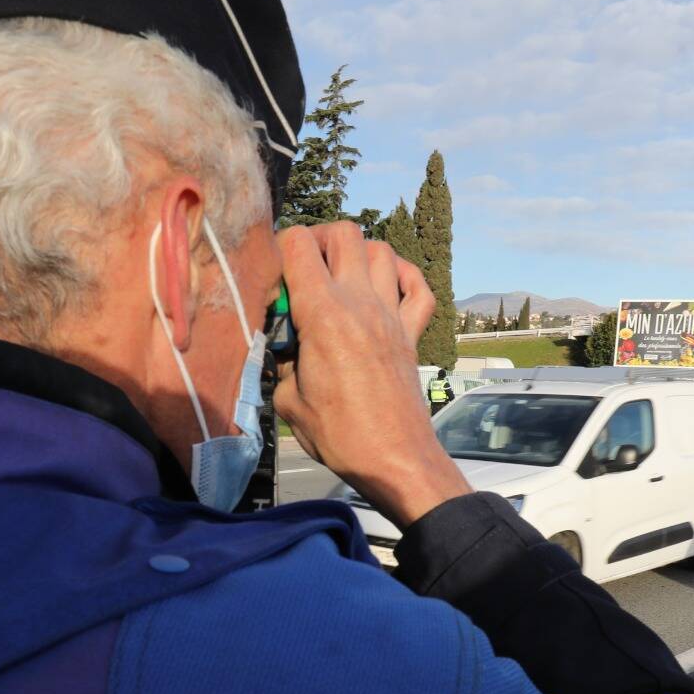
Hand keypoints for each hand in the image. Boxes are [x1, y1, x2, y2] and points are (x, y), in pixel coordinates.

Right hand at [274, 222, 470, 528]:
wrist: (394, 460)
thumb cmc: (340, 436)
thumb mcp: (288, 401)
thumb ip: (282, 363)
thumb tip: (284, 349)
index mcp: (322, 314)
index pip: (298, 245)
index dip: (279, 249)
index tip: (274, 277)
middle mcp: (360, 303)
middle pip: (344, 233)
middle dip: (320, 240)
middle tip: (306, 268)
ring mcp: (391, 315)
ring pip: (382, 250)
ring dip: (359, 254)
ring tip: (342, 276)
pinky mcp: (412, 334)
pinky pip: (419, 288)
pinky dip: (405, 277)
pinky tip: (388, 288)